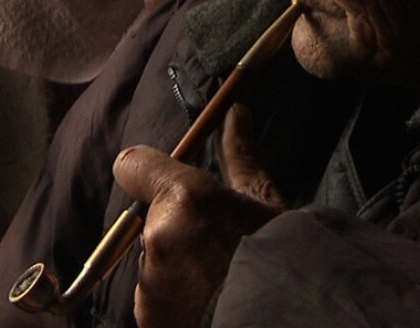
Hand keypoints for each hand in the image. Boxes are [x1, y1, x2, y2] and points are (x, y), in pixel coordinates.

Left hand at [112, 104, 284, 327]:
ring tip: (219, 286)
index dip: (148, 173)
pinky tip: (210, 308)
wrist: (285, 319)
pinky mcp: (149, 321)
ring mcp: (150, 285)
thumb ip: (240, 157)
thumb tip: (235, 112)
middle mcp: (159, 238)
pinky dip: (176, 305)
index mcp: (187, 199)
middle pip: (151, 224)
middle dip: (177, 236)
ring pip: (154, 267)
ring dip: (177, 273)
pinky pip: (156, 303)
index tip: (165, 185)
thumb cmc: (285, 262)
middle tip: (219, 254)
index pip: (134, 165)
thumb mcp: (266, 203)